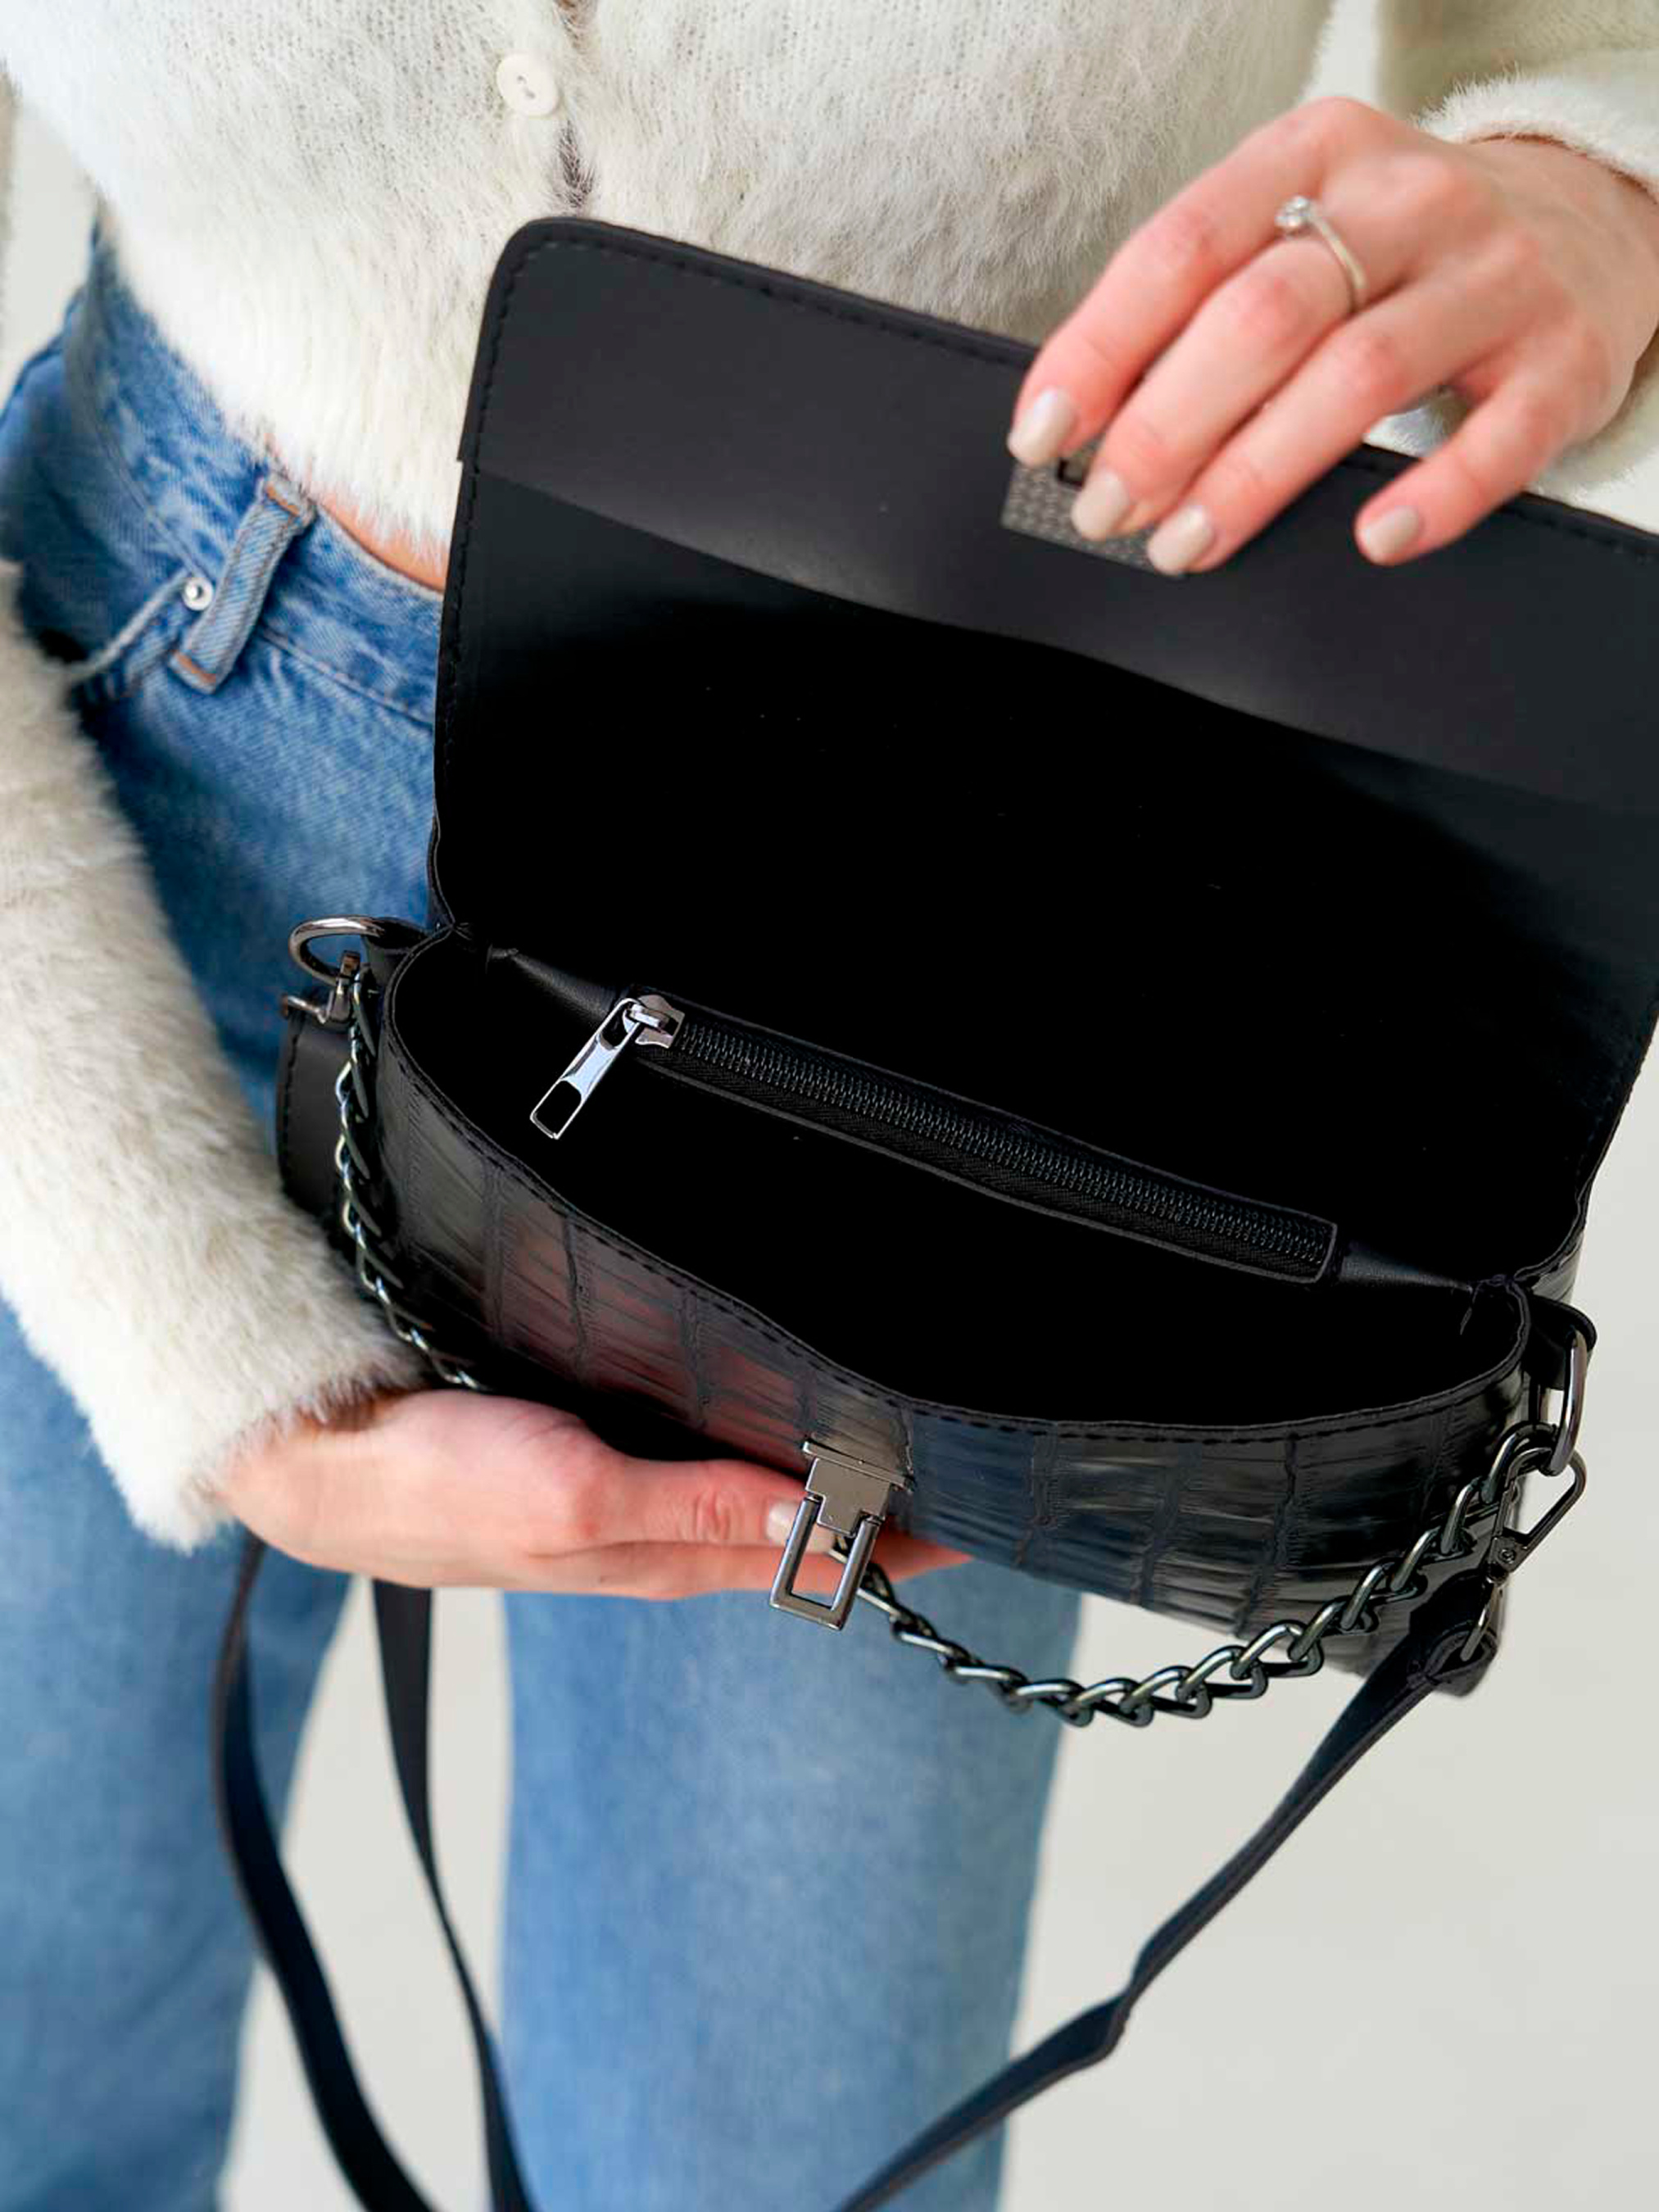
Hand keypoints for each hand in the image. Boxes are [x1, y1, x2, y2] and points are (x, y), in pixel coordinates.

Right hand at [217, 1386, 966, 1595]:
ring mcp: (627, 1485)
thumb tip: (814, 1527)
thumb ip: (697, 1512)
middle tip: (968, 1460)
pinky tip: (773, 1407)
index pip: (815, 1552)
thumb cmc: (439, 1489)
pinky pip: (696, 1444)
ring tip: (899, 1433)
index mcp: (667, 1552)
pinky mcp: (593, 1444)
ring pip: (752, 1481)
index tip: (986, 1511)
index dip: (903, 1536)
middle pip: (797, 1518)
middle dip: (881, 1499)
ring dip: (822, 1466)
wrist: (325, 1459)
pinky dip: (752, 1435)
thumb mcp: (581, 1499)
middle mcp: (660, 1524)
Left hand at [1006, 95, 1658, 573]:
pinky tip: (1371, 538)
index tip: (1043, 434)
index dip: (1101, 349)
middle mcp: (1410, 202)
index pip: (1183, 248)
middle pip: (1260, 318)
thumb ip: (1203, 305)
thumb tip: (1085, 426)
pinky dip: (1431, 495)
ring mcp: (1494, 279)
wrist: (1592, 224)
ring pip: (1356, 378)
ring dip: (1254, 477)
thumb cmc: (1402, 254)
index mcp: (1318, 155)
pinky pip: (1495, 440)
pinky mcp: (1562, 360)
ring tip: (1186, 545)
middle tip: (1109, 510)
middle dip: (1164, 429)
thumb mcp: (1301, 230)